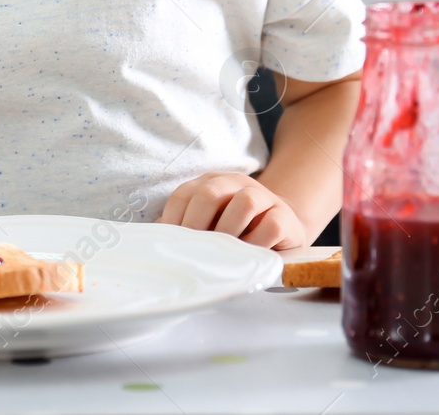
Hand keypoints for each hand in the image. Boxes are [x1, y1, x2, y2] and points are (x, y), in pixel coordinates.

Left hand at [159, 172, 310, 249]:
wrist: (282, 226)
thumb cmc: (237, 228)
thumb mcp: (210, 222)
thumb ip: (186, 225)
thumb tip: (155, 235)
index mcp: (211, 183)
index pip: (184, 194)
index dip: (172, 219)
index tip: (169, 244)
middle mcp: (236, 183)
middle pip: (210, 192)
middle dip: (196, 223)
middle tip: (193, 250)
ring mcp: (263, 197)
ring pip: (245, 202)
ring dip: (229, 230)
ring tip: (223, 252)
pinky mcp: (284, 216)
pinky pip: (270, 226)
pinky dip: (257, 242)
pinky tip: (248, 255)